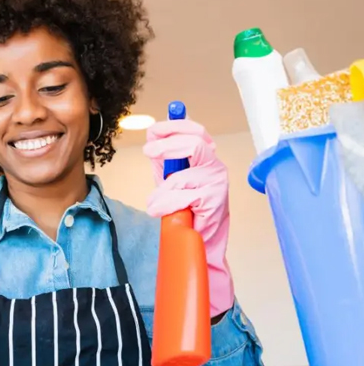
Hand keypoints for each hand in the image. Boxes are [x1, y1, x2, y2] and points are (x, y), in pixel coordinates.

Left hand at [143, 119, 233, 316]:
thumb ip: (164, 159)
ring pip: (184, 175)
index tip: (153, 130)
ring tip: (153, 203)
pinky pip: (183, 196)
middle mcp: (214, 165)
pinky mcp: (214, 200)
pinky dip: (166, 204)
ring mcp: (216, 182)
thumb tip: (153, 136)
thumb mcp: (171, 178)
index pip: (195, 131)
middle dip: (168, 145)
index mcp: (205, 157)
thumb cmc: (187, 208)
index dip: (174, 125)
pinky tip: (159, 210)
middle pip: (194, 142)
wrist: (201, 239)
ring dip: (162, 189)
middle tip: (148, 151)